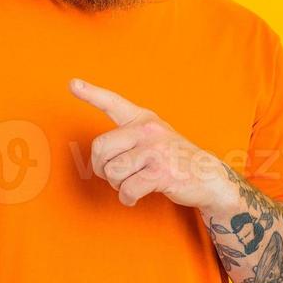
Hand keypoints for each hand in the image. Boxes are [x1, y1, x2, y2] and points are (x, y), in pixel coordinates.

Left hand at [71, 78, 234, 209]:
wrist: (210, 178)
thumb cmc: (175, 160)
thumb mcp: (156, 139)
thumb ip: (129, 140)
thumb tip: (99, 159)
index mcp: (144, 119)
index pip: (113, 102)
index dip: (91, 93)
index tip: (73, 84)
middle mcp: (148, 130)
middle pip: (100, 148)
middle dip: (101, 168)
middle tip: (115, 176)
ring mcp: (155, 150)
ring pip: (112, 172)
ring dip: (117, 185)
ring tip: (132, 184)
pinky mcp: (160, 172)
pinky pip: (127, 189)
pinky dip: (128, 198)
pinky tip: (136, 196)